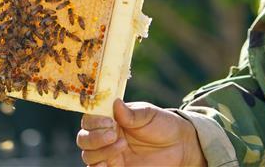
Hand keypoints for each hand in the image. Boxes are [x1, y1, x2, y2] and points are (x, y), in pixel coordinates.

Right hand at [76, 98, 205, 166]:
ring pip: (89, 156)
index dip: (94, 120)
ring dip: (100, 151)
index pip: (90, 118)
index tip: (109, 121)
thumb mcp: (150, 115)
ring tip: (122, 145)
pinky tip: (108, 164)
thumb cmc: (163, 125)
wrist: (180, 146)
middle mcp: (106, 136)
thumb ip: (132, 113)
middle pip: (84, 139)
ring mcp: (110, 154)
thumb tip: (115, 103)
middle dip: (95, 137)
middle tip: (113, 135)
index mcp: (111, 119)